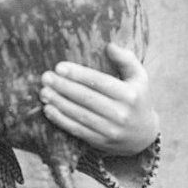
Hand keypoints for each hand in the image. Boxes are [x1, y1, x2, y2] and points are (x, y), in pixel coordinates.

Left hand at [40, 43, 158, 156]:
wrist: (144, 136)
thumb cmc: (137, 98)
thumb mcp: (139, 77)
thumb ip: (126, 59)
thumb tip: (109, 45)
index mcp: (130, 95)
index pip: (100, 82)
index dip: (78, 74)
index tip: (59, 66)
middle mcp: (121, 114)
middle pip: (86, 98)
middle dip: (63, 87)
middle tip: (46, 77)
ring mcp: (110, 130)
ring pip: (79, 115)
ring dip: (58, 103)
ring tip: (43, 92)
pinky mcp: (101, 142)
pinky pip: (77, 130)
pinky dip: (61, 120)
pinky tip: (48, 109)